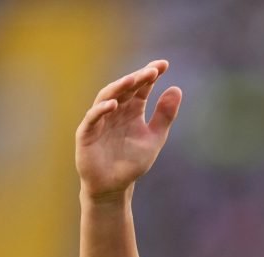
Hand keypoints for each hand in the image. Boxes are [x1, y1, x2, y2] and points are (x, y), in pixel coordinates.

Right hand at [75, 59, 181, 199]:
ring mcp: (100, 120)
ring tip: (133, 79)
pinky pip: (93, 118)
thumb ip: (165, 115)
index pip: (141, 88)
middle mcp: (115, 111)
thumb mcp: (154, 138)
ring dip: (120, 88)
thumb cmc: (132, 161)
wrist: (114, 185)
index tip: (163, 64)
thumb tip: (176, 88)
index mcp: (132, 110)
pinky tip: (114, 104)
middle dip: (138, 78)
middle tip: (153, 70)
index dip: (150, 75)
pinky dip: (102, 110)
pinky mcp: (87, 133)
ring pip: (107, 97)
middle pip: (125, 89)